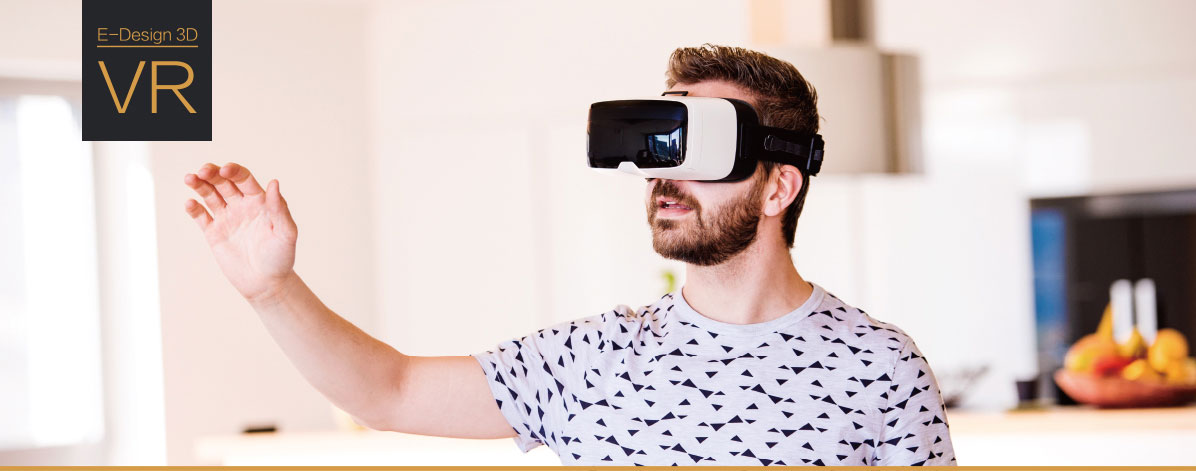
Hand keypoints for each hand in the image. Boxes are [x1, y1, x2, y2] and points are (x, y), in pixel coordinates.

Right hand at [184, 163, 297, 303]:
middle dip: (212, 174)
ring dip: (199, 185)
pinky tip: (190, 203)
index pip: (244, 179)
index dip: (233, 171)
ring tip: (190, 178)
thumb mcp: (286, 233)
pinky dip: (194, 208)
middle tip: (202, 171)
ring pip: (210, 195)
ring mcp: (227, 218)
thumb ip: (279, 208)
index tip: (224, 170)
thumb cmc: (281, 258)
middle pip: (223, 182)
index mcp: (260, 201)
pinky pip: (201, 216)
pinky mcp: (214, 233)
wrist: (266, 284)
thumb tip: (274, 182)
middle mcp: (241, 206)